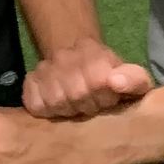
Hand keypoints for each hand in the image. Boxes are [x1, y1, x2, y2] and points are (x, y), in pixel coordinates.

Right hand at [24, 39, 152, 119]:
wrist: (80, 61)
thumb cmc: (111, 79)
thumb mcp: (133, 80)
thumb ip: (134, 80)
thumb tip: (115, 82)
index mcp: (94, 53)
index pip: (97, 82)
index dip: (104, 98)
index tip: (107, 100)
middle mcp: (66, 56)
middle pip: (75, 95)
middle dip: (87, 107)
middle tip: (91, 106)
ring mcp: (45, 67)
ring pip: (55, 102)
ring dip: (68, 111)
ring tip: (75, 107)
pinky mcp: (30, 81)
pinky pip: (35, 105)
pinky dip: (47, 110)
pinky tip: (57, 106)